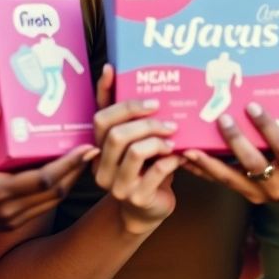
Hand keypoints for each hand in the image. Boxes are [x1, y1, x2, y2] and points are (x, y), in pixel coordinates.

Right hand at [0, 103, 95, 244]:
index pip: (45, 180)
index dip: (69, 165)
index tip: (87, 148)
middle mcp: (8, 209)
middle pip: (56, 192)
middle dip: (77, 171)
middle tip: (94, 148)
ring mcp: (10, 220)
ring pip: (52, 202)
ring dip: (70, 181)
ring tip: (83, 159)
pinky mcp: (9, 224)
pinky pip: (42, 208)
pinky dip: (56, 191)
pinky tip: (62, 174)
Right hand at [91, 64, 182, 235]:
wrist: (146, 209)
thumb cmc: (143, 166)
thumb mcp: (133, 139)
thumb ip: (125, 113)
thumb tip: (112, 69)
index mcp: (98, 147)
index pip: (101, 119)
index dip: (122, 104)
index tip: (149, 98)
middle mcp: (102, 167)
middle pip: (117, 134)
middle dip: (146, 123)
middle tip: (169, 121)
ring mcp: (118, 185)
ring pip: (135, 151)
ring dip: (158, 140)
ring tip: (174, 139)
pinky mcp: (138, 198)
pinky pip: (157, 171)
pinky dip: (172, 159)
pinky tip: (180, 156)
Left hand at [182, 77, 278, 206]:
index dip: (267, 127)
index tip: (252, 106)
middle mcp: (277, 183)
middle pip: (253, 163)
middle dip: (235, 141)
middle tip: (221, 117)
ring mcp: (258, 192)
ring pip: (230, 178)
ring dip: (208, 163)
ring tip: (189, 148)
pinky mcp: (244, 194)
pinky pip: (220, 182)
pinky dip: (202, 170)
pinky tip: (186, 158)